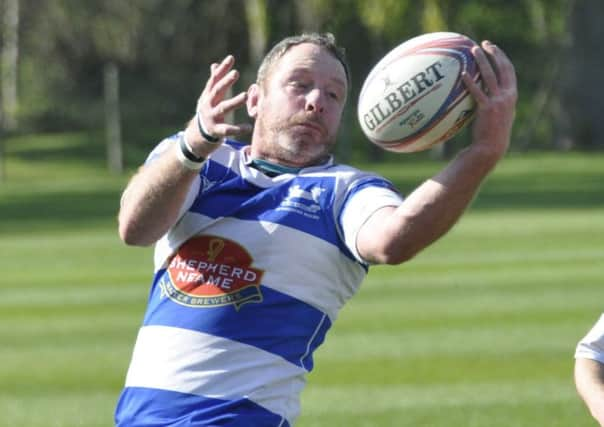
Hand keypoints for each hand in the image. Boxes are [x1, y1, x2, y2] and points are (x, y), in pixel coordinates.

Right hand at [191, 55, 252, 146]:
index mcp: (208, 96)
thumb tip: (215, 64)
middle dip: (226, 82)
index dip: (222, 69)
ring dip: (234, 102)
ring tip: (245, 96)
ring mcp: (211, 118)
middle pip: (217, 91)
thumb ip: (213, 82)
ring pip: (223, 108)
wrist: (197, 137)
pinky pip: (227, 129)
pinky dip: (238, 129)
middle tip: (236, 73)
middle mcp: (208, 105)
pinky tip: (248, 127)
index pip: (215, 80)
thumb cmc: (207, 113)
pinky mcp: (216, 131)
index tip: (231, 58)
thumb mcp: (208, 97)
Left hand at [462, 40, 516, 160]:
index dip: (502, 57)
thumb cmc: (492, 132)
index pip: (509, 70)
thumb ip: (497, 100)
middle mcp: (507, 96)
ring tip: (473, 51)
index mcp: (512, 95)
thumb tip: (486, 90)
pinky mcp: (486, 109)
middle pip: (502, 68)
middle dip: (494, 53)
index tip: (493, 47)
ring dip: (482, 61)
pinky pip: (477, 92)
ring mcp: (498, 101)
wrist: (491, 146)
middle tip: (484, 44)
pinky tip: (463, 74)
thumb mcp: (500, 113)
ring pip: (490, 76)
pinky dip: (471, 82)